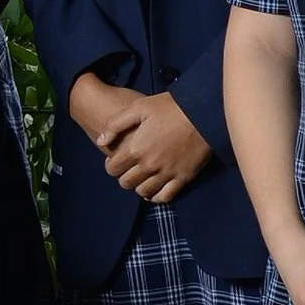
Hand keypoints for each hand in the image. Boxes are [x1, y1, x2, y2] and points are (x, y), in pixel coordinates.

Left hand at [92, 88, 213, 202]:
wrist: (204, 113)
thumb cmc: (170, 107)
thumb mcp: (139, 107)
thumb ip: (116, 124)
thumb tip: (101, 141)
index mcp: (136, 149)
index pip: (113, 169)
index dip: (111, 165)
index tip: (115, 160)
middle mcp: (149, 166)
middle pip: (126, 183)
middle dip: (123, 176)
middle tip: (129, 168)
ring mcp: (167, 174)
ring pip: (143, 192)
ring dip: (138, 186)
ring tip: (141, 177)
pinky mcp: (183, 178)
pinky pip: (165, 197)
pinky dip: (157, 196)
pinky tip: (155, 189)